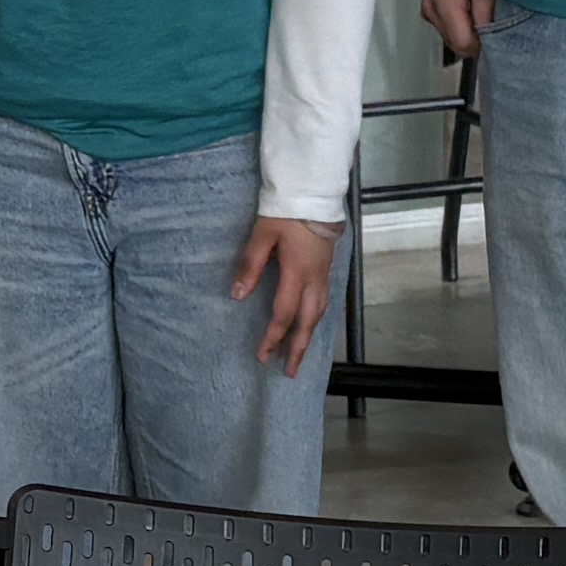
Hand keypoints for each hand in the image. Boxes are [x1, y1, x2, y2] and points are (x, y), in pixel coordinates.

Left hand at [231, 212, 333, 358]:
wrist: (315, 194)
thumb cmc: (286, 212)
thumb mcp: (262, 234)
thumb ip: (249, 265)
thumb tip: (238, 296)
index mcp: (296, 273)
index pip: (283, 314)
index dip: (273, 337)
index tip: (262, 355)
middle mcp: (314, 280)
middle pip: (307, 322)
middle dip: (297, 348)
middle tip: (288, 371)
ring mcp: (323, 275)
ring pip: (318, 314)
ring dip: (308, 337)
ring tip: (298, 354)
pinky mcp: (327, 269)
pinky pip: (323, 303)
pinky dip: (315, 320)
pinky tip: (309, 324)